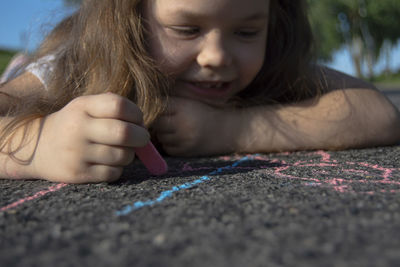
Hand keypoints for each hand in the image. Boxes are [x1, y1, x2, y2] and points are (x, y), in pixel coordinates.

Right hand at [31, 93, 149, 182]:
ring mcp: (77, 152)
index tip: (138, 121)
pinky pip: (113, 173)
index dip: (137, 114)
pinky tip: (108, 163)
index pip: (119, 105)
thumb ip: (115, 110)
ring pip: (123, 156)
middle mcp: (78, 128)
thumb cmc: (74, 125)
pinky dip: (117, 169)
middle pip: (125, 133)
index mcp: (82, 107)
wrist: (35, 148)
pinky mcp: (78, 173)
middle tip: (142, 139)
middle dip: (142, 137)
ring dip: (129, 154)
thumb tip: (144, 127)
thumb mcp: (86, 108)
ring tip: (120, 151)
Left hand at [152, 97, 240, 155]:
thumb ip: (170, 103)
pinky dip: (170, 144)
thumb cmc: (208, 113)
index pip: (157, 106)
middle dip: (156, 121)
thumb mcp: (191, 102)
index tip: (157, 108)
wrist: (231, 131)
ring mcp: (183, 139)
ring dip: (163, 133)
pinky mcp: (185, 152)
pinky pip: (167, 147)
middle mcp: (182, 123)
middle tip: (164, 119)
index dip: (154, 107)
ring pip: (160, 136)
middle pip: (155, 122)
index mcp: (183, 106)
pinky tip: (181, 139)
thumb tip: (144, 107)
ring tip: (176, 128)